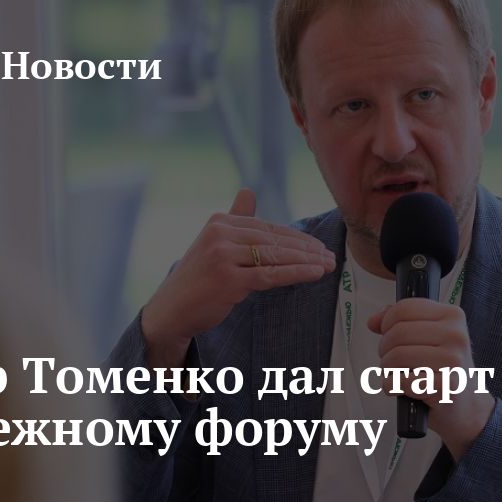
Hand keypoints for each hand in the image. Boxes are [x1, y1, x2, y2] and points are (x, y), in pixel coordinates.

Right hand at [142, 188, 335, 366]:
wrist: (172, 309)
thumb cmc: (198, 279)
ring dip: (307, 261)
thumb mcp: (213, 243)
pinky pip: (270, 274)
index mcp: (220, 221)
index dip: (296, 238)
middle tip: (330, 256)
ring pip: (275, 256)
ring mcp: (223, 256)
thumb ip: (234, 218)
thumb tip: (248, 191)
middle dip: (306, 249)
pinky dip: (296, 273)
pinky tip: (315, 273)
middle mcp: (220, 233)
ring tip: (328, 265)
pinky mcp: (228, 278)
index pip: (268, 228)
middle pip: (274, 240)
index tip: (318, 247)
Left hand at [367, 298, 494, 458]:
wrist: (468, 406)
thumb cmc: (445, 371)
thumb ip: (401, 323)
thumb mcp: (430, 338)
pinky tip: (402, 389)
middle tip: (393, 362)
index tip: (389, 336)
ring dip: (387, 370)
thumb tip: (374, 321)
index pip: (404, 308)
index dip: (387, 323)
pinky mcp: (445, 386)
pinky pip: (399, 381)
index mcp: (453, 316)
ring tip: (399, 375)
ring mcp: (453, 360)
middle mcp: (456, 335)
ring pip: (396, 356)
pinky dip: (392, 386)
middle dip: (385, 350)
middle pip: (397, 333)